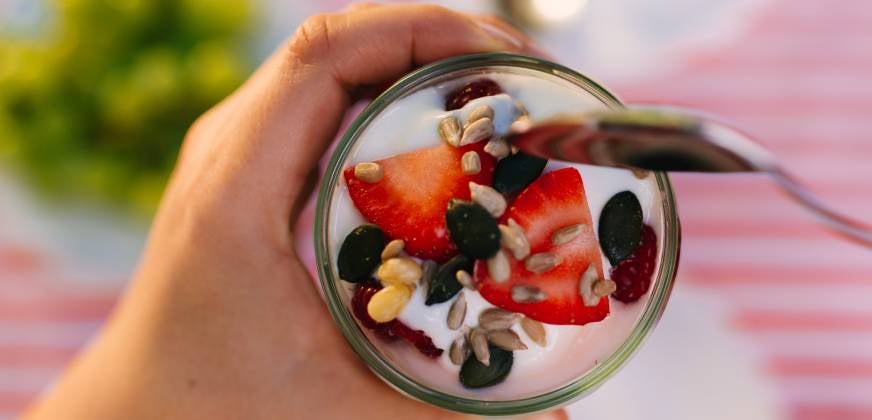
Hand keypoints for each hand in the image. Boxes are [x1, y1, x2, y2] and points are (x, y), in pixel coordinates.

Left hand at [23, 4, 559, 419]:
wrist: (138, 412)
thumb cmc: (217, 410)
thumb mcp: (340, 413)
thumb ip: (449, 415)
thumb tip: (556, 417)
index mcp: (238, 188)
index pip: (327, 56)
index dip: (421, 31)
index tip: (503, 59)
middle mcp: (231, 150)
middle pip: (338, 42)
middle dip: (436, 38)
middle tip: (521, 76)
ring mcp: (237, 152)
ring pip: (332, 63)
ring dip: (413, 58)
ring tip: (493, 89)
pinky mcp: (251, 169)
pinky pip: (324, 98)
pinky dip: (388, 90)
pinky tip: (439, 126)